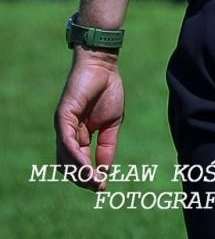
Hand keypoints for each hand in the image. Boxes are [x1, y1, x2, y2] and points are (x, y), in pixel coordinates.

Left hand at [55, 50, 124, 189]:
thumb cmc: (108, 91)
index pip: (79, 162)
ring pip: (65, 157)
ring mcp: (63, 126)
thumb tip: (105, 170)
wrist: (104, 67)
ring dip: (79, 171)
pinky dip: (75, 156)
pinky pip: (67, 142)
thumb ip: (108, 146)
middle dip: (83, 178)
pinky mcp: (63, 117)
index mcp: (79, 135)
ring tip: (94, 180)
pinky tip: (86, 165)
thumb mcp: (112, 124)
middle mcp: (67, 133)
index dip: (90, 176)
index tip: (103, 187)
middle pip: (68, 164)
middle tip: (98, 186)